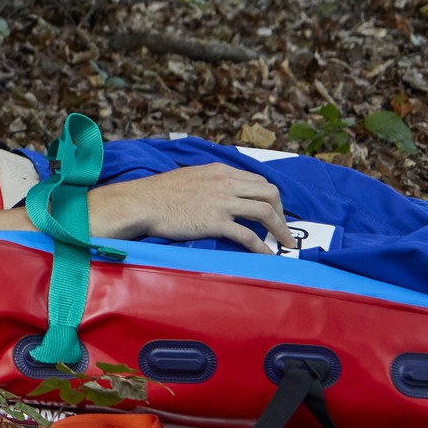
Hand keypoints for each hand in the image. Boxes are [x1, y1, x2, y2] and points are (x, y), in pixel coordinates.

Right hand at [95, 164, 292, 253]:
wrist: (142, 203)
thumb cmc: (159, 192)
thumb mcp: (190, 176)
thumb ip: (210, 181)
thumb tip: (221, 192)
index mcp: (220, 171)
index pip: (258, 180)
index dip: (271, 198)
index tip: (274, 211)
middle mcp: (226, 183)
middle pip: (269, 193)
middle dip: (281, 212)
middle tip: (282, 229)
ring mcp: (222, 202)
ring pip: (264, 212)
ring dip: (280, 229)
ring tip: (285, 243)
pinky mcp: (215, 221)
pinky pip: (248, 235)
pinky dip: (262, 247)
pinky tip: (267, 256)